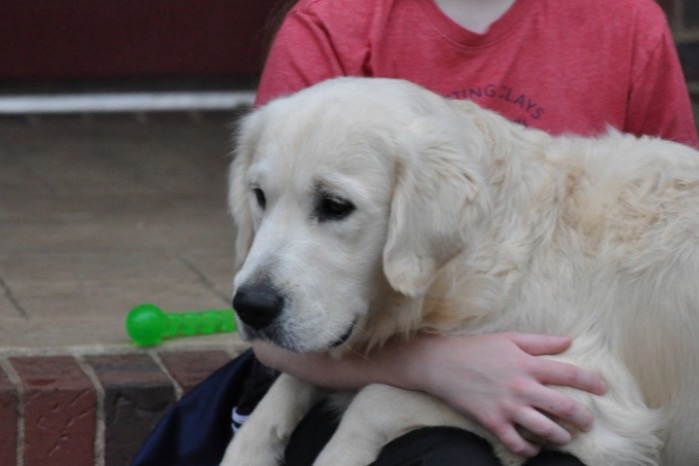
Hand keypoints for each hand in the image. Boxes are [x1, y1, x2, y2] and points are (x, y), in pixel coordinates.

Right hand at [399, 332, 607, 456]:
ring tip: (564, 438)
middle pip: (564, 407)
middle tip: (587, 423)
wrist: (441, 364)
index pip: (569, 373)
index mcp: (527, 364)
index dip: (591, 382)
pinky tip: (534, 448)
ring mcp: (507, 407)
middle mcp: (522, 387)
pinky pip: (517, 444)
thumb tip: (569, 341)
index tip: (603, 388)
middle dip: (582, 418)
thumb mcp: (509, 338)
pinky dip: (530, 450)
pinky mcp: (493, 422)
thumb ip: (541, 342)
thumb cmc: (477, 348)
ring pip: (545, 430)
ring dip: (561, 437)